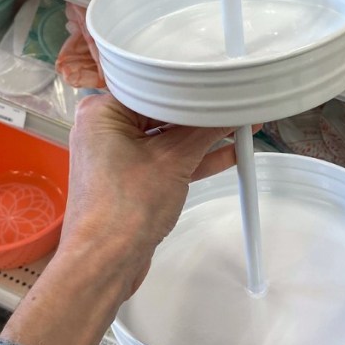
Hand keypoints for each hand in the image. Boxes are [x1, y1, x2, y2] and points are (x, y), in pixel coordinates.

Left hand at [60, 93, 237, 292]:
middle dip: (201, 112)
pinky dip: (193, 156)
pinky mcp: (130, 177)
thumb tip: (233, 110)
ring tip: (242, 124)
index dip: (193, 86)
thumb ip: (205, 131)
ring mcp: (116, 154)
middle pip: (162, 109)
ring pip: (166, 135)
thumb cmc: (124, 210)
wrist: (104, 262)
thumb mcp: (173, 160)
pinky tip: (228, 151)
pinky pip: (165, 157)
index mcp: (102, 112)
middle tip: (238, 103)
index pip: (154, 86)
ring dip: (202, 135)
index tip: (223, 82)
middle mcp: (105, 128)